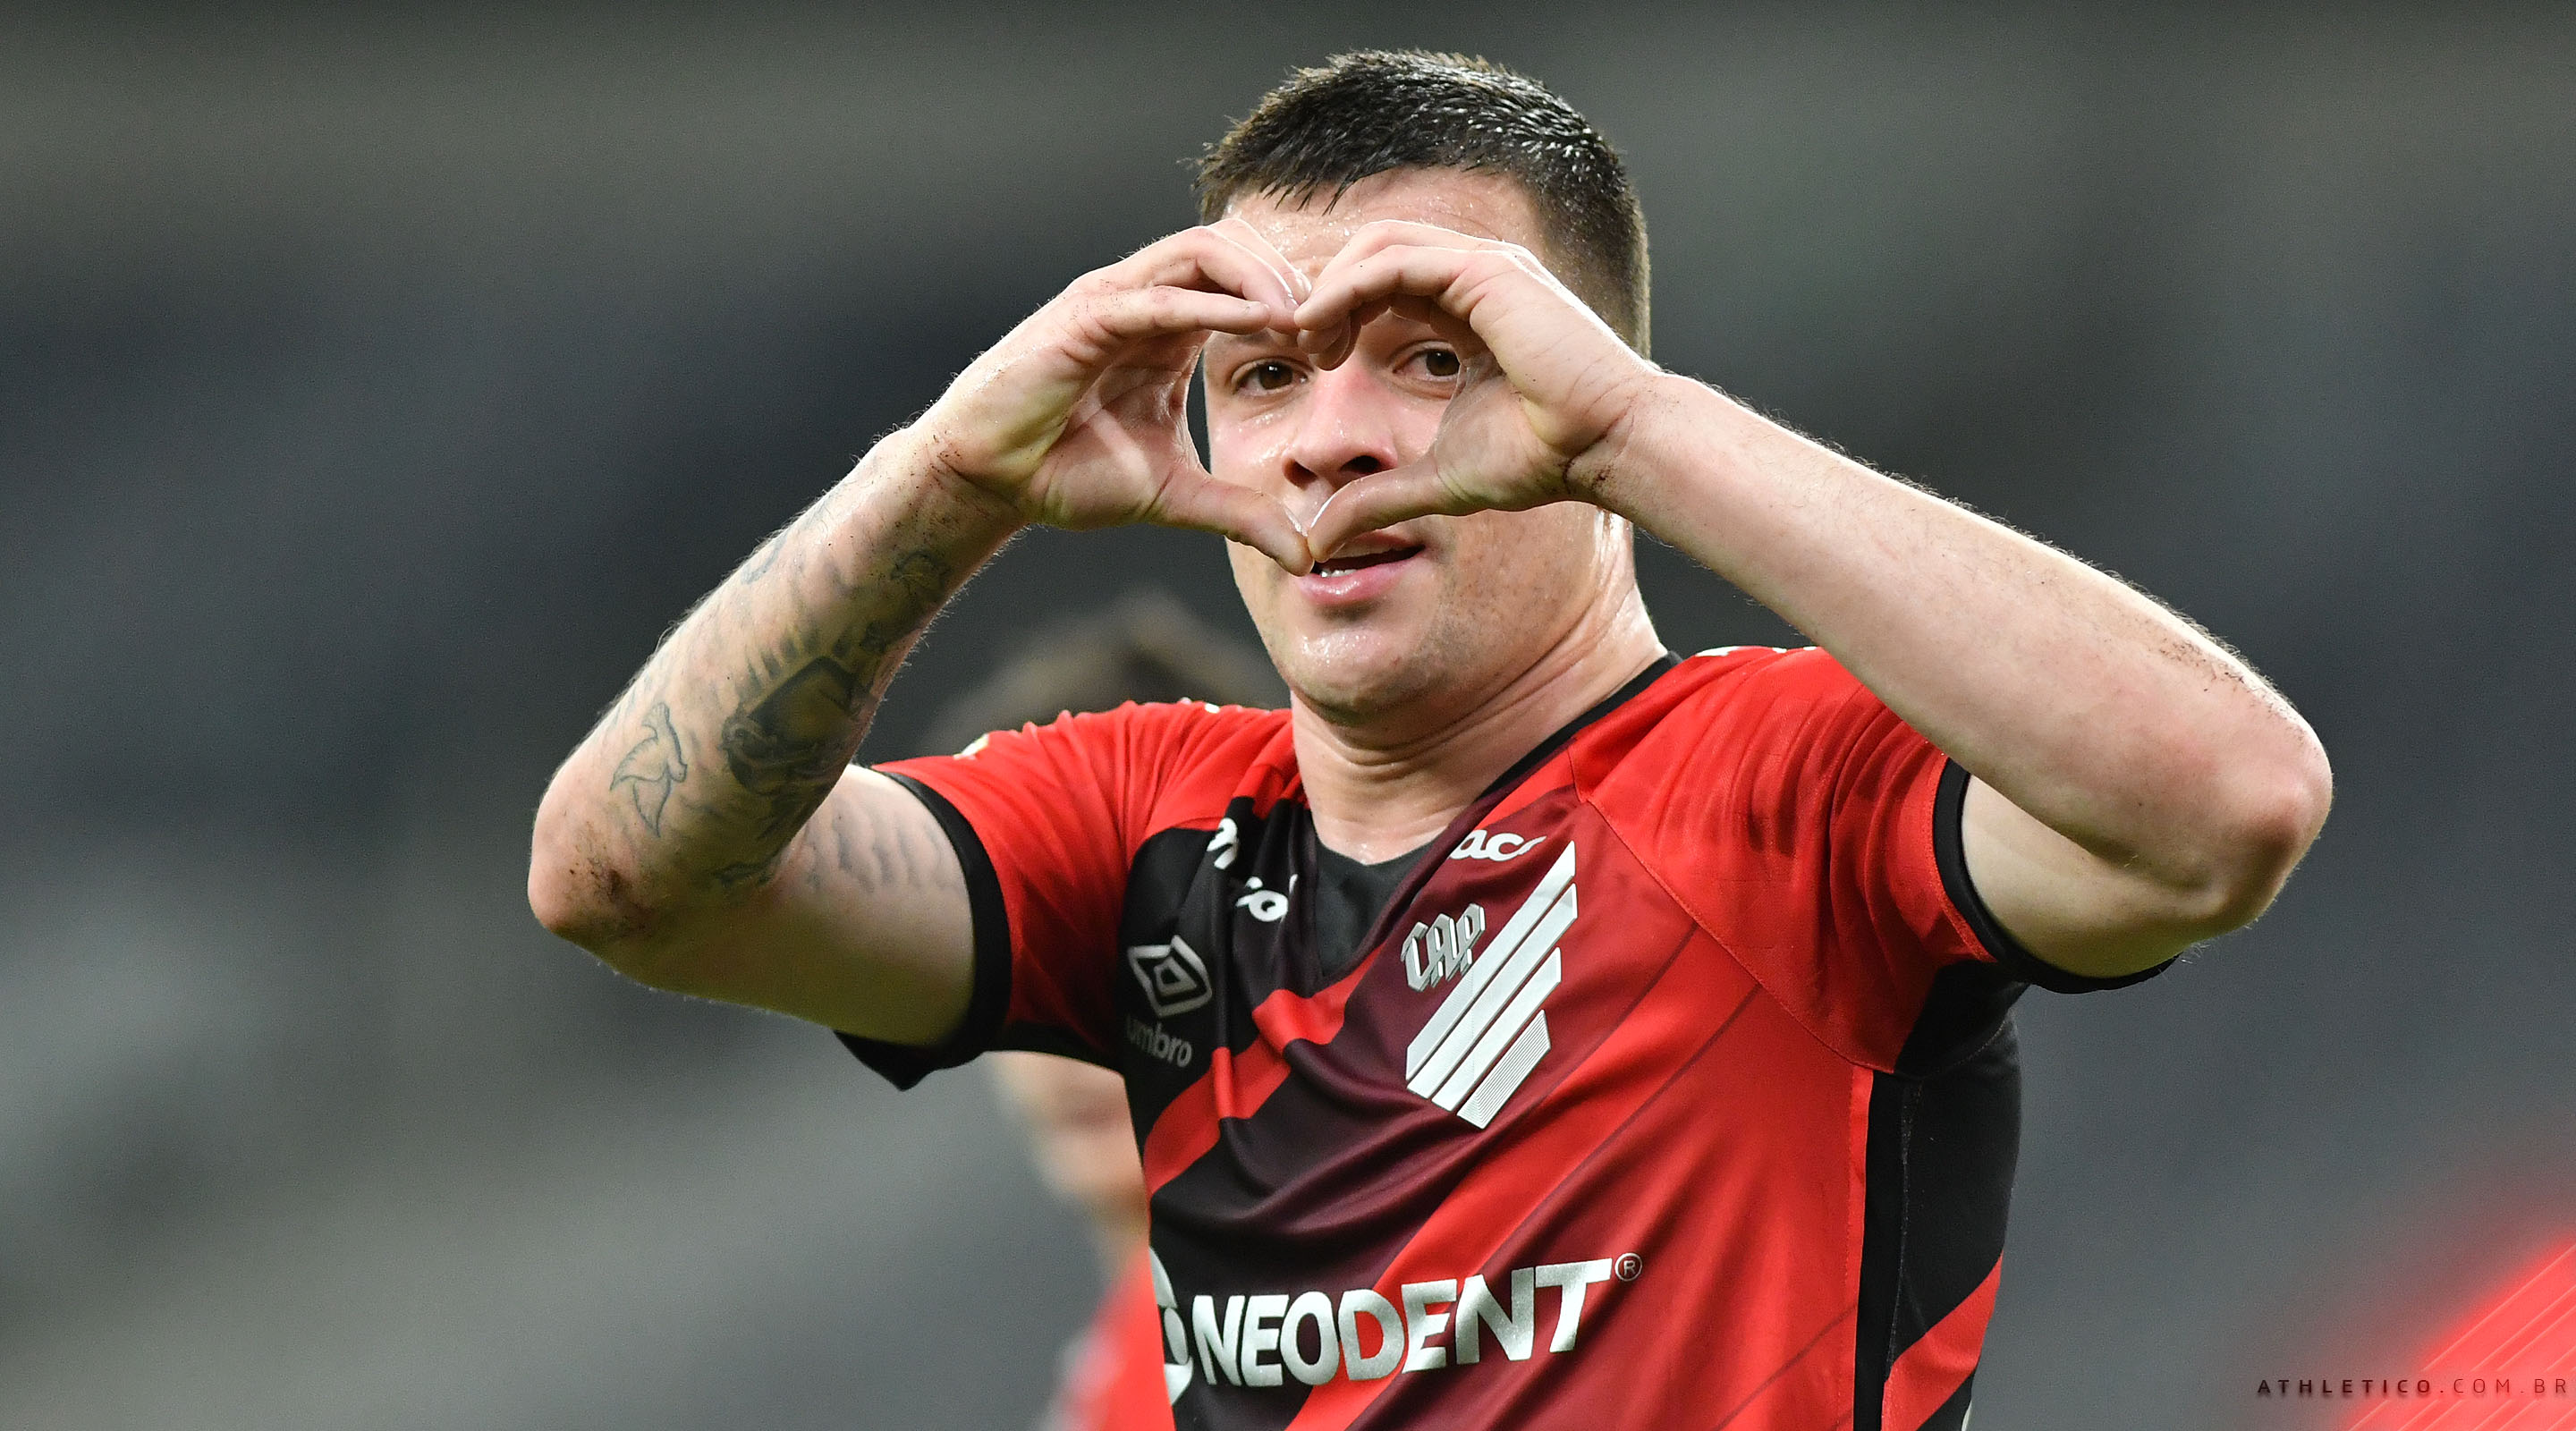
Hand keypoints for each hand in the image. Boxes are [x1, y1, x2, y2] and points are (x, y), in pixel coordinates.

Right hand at [912, 221, 1314, 570]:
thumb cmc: (1066, 474)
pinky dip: (1214, 303)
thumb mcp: (1176, 496)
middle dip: (1292, 278)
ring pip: (1201, 251)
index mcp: (1170, 327)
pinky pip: (1161, 296)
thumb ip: (1241, 514)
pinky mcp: (1085, 317)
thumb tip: (1306, 554)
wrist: (989, 481)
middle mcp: (1145, 300)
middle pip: (1235, 247)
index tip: (1340, 350)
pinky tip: (1261, 322)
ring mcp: (1114, 300)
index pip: (1247, 280)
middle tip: (1333, 330)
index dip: (1300, 303)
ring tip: (1304, 318)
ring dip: (1261, 277)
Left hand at [1290, 221, 1663, 558]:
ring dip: (1332, 285)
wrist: (1604, 446)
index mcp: (1468, 310)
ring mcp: (1484, 266)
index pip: (1386, 282)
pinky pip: (1396, 262)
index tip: (1316, 360)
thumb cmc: (1544, 458)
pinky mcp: (1487, 272)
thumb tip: (1319, 537)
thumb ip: (1377, 498)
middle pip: (1376, 250)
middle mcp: (1476, 276)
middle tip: (1305, 346)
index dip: (1340, 311)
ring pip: (1381, 244)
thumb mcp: (1437, 481)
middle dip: (1329, 290)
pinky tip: (1324, 326)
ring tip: (1308, 337)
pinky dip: (1350, 287)